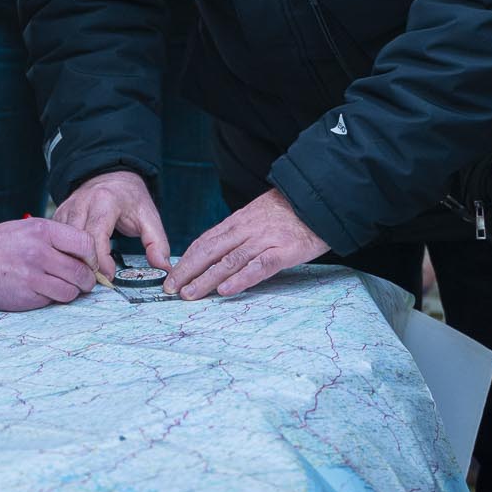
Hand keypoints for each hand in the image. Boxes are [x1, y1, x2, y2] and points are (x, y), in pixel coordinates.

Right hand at [0, 219, 98, 310]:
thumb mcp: (23, 229)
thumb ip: (52, 239)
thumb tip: (83, 254)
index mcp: (41, 230)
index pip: (86, 244)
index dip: (92, 257)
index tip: (89, 263)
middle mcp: (39, 251)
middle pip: (82, 272)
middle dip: (86, 280)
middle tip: (81, 282)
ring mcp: (32, 276)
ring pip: (71, 291)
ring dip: (69, 292)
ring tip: (58, 287)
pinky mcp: (24, 296)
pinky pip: (51, 301)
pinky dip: (50, 299)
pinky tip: (38, 292)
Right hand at [53, 169, 169, 276]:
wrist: (112, 176)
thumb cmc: (130, 198)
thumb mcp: (149, 216)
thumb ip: (157, 243)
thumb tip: (163, 268)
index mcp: (105, 201)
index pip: (97, 235)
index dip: (101, 261)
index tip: (110, 277)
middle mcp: (82, 203)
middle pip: (76, 241)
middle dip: (85, 264)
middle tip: (98, 281)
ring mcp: (67, 208)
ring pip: (62, 241)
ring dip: (73, 260)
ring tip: (87, 275)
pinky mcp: (59, 214)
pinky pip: (56, 238)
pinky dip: (64, 252)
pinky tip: (75, 263)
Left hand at [166, 189, 326, 300]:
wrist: (322, 197)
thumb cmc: (292, 210)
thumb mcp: (259, 213)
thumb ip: (241, 230)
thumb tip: (219, 250)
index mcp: (239, 221)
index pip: (206, 240)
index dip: (187, 258)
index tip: (172, 274)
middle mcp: (246, 229)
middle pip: (210, 251)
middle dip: (187, 271)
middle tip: (170, 289)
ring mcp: (265, 240)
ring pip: (228, 261)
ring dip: (206, 279)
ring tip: (189, 294)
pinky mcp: (284, 251)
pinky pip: (258, 267)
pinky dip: (240, 279)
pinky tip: (225, 290)